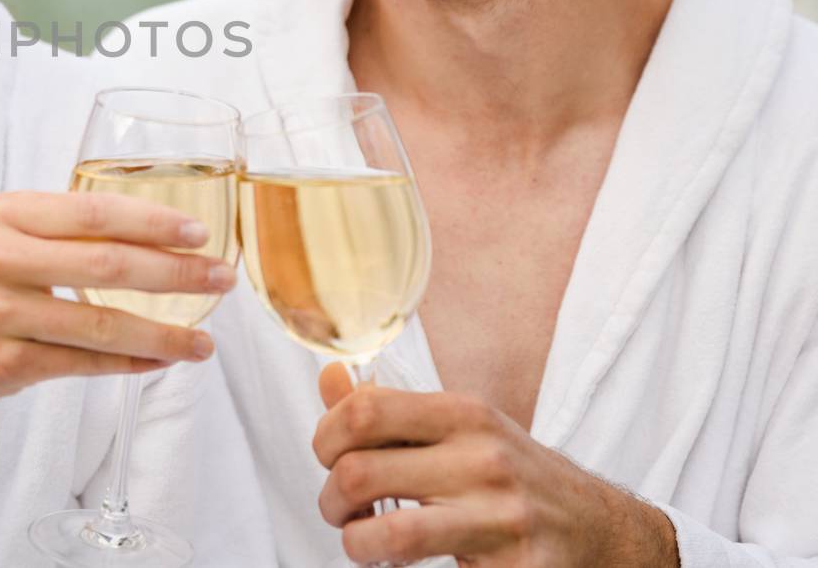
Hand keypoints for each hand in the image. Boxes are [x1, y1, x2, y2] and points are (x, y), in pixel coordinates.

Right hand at [0, 189, 234, 425]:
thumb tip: (153, 234)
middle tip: (220, 280)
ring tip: (203, 342)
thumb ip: (61, 229)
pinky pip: (82, 364)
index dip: (154, 221)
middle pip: (107, 265)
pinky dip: (128, 364)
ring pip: (100, 324)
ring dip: (162, 333)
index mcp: (6, 214)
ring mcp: (0, 312)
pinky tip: (161, 362)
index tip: (200, 232)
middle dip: (175, 274)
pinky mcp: (4, 362)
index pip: (95, 212)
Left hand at [313, 364, 678, 566]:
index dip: (324, 436)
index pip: (363, 410)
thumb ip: (391, 409)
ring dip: (356, 544)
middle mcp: (484, 459)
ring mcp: (502, 518)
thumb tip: (329, 377)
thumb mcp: (462, 429)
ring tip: (363, 542)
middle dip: (330, 500)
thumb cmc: (514, 476)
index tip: (328, 457)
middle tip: (340, 510)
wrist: (601, 530)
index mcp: (465, 414)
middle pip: (359, 473)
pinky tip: (405, 564)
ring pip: (389, 534)